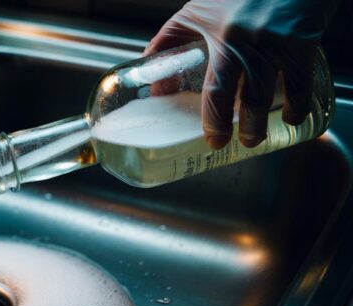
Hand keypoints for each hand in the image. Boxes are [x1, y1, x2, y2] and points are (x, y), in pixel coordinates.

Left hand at [144, 0, 339, 148]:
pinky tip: (292, 118)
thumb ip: (170, 38)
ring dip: (265, 122)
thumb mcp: (198, 11)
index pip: (216, 88)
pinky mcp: (303, 42)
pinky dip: (299, 104)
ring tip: (255, 138)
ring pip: (273, 92)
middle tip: (238, 144)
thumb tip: (152, 76)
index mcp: (223, 36)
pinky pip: (302, 81)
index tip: (213, 140)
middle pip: (248, 97)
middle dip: (244, 128)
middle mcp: (251, 42)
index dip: (214, 120)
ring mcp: (278, 44)